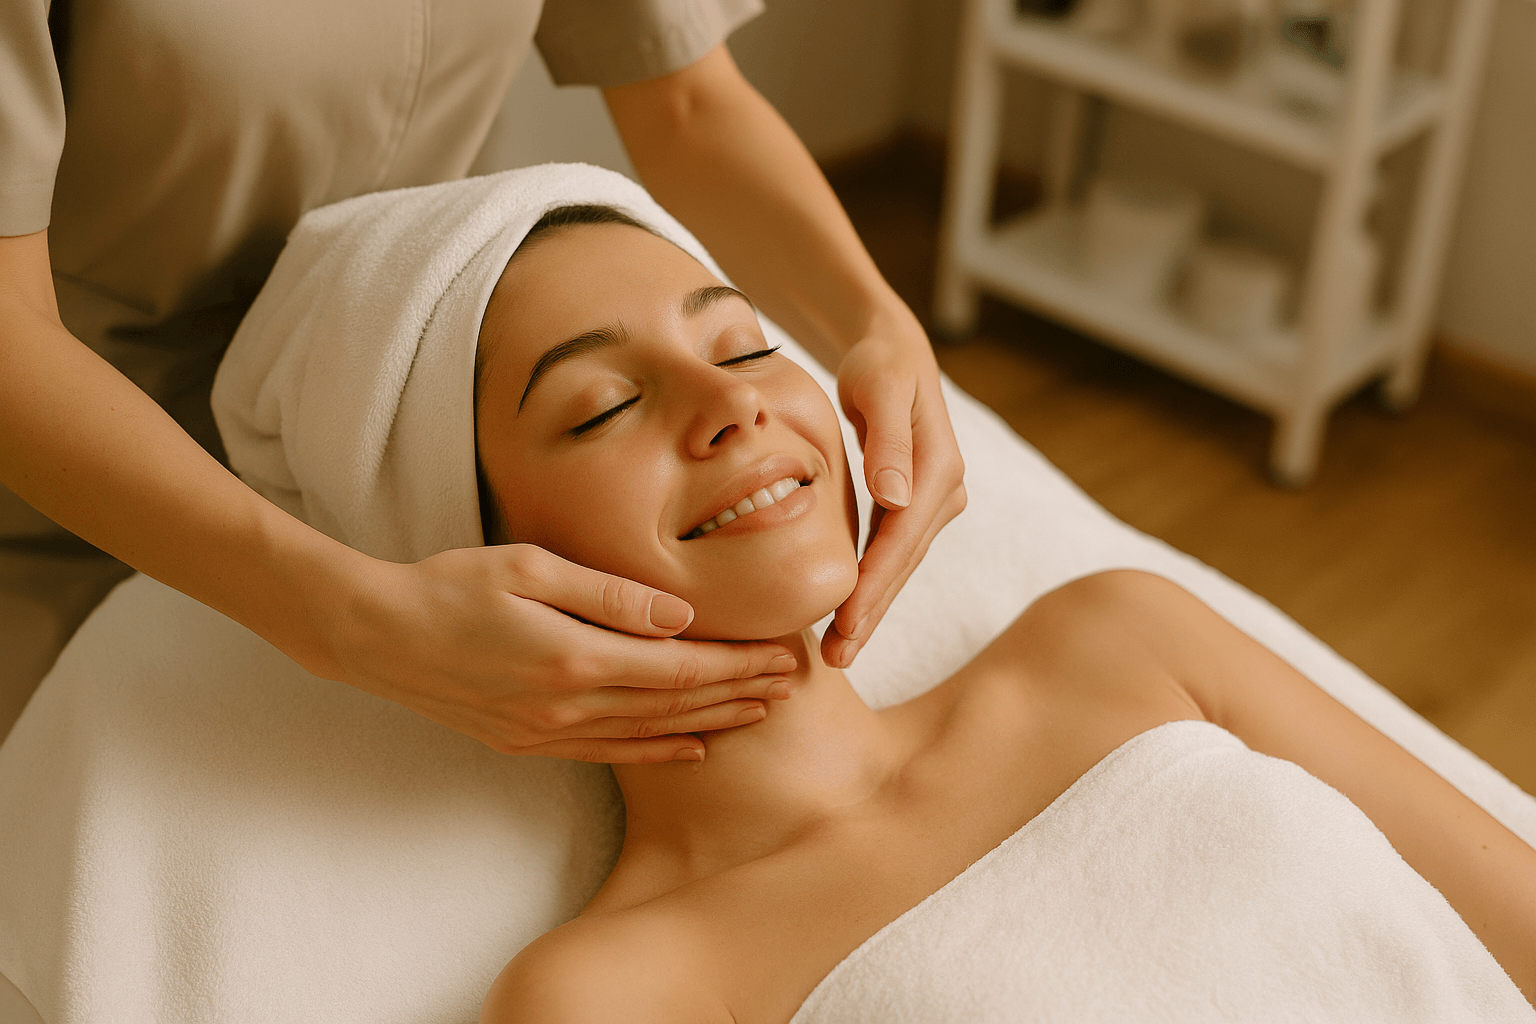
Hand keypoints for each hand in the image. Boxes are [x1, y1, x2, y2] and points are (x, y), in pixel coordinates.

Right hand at [322, 544, 796, 762]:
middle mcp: (568, 708)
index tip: (784, 653)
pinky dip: (659, 751)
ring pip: (651, 735)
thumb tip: (681, 614)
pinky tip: (693, 747)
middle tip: (791, 683)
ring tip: (760, 713)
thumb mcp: (529, 568)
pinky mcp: (529, 742)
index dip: (737, 664)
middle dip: (739, 693)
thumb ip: (609, 594)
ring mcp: (548, 733)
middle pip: (676, 705)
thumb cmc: (450, 586)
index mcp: (575, 660)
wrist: (376, 635)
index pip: (680, 668)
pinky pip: (611, 753)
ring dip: (711, 723)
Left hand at [822, 308, 965, 668]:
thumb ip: (889, 442)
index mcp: (939, 468)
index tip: (846, 624)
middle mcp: (945, 490)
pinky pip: (892, 551)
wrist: (890, 347)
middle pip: (902, 562)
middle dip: (871, 612)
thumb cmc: (878, 361)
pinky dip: (871, 582)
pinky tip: (847, 613)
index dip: (874, 585)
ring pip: (898, 564)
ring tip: (839, 651)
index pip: (900, 538)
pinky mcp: (916, 504)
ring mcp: (934, 500)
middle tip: (837, 659)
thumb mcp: (879, 388)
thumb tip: (895, 497)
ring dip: (871, 608)